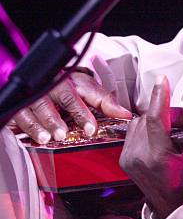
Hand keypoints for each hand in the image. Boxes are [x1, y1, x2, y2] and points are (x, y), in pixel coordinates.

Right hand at [6, 71, 131, 143]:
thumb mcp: (88, 91)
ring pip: (37, 108)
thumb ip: (106, 102)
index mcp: (72, 81)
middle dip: (62, 117)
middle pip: (59, 99)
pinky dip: (29, 128)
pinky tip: (37, 137)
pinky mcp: (20, 106)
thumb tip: (126, 115)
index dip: (85, 112)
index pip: (82, 93)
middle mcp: (53, 86)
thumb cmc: (68, 88)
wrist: (41, 81)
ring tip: (50, 137)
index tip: (91, 129)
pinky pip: (21, 117)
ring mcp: (35, 96)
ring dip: (44, 124)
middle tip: (65, 133)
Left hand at [119, 75, 182, 218]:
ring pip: (142, 121)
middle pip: (152, 117)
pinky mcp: (126, 158)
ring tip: (181, 133)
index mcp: (157, 159)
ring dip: (162, 120)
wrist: (178, 211)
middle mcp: (138, 158)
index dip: (161, 97)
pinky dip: (152, 127)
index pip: (156, 119)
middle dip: (174, 115)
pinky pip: (136, 130)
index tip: (164, 81)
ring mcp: (129, 158)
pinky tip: (167, 137)